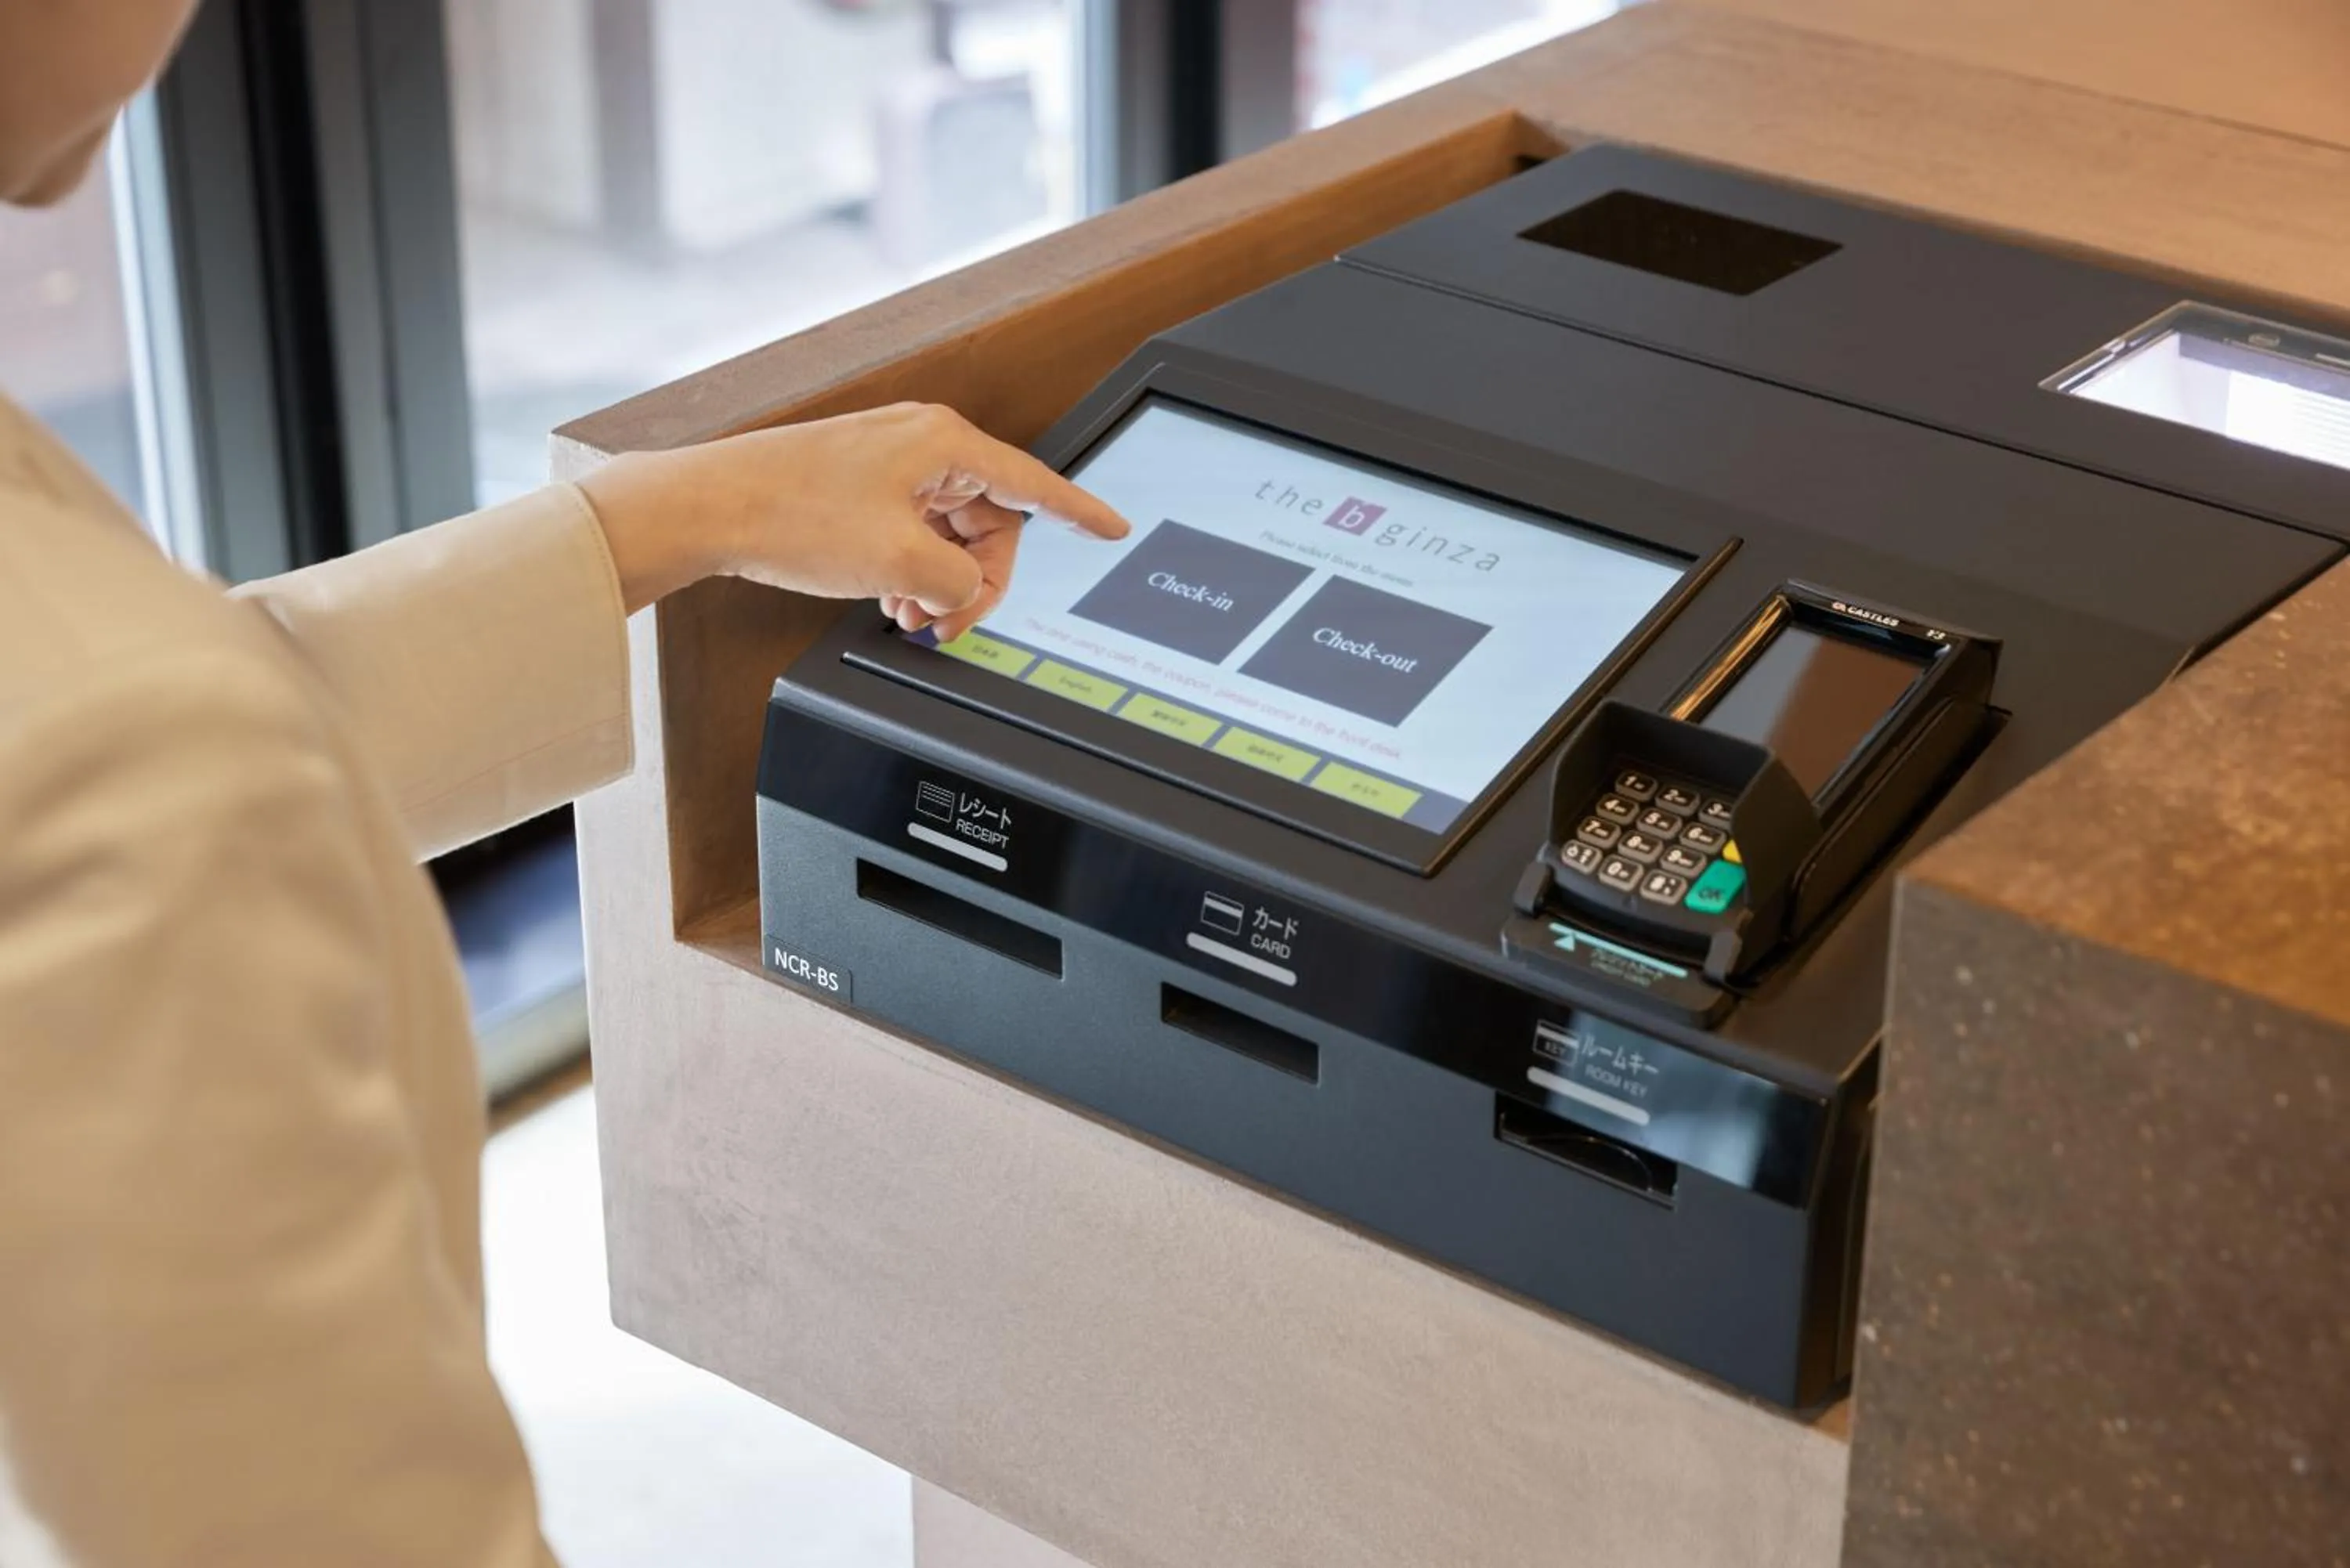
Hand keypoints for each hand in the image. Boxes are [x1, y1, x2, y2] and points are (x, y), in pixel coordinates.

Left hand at [577, 402, 1129, 634]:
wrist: (708, 507)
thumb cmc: (791, 516)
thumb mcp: (898, 564)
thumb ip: (957, 586)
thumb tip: (963, 596)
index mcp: (945, 443)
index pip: (1034, 484)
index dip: (1078, 513)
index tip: (1111, 529)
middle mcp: (921, 444)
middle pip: (989, 523)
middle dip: (975, 581)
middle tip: (944, 621)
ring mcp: (888, 464)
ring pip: (948, 535)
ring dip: (937, 583)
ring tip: (905, 613)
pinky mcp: (858, 486)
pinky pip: (912, 532)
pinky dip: (908, 571)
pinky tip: (884, 597)